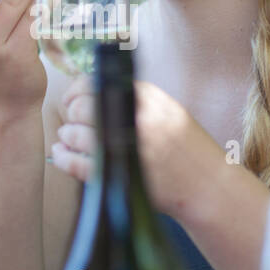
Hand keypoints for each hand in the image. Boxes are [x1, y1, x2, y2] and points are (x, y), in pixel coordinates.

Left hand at [51, 75, 223, 219]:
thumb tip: (92, 91)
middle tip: (71, 121)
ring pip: (75, 135)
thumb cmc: (187, 148)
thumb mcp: (167, 110)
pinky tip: (61, 155)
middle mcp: (134, 118)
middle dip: (71, 114)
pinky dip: (64, 159)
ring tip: (67, 138)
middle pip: (81, 109)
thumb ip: (135, 98)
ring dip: (67, 136)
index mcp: (146, 98)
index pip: (95, 83)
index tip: (72, 100)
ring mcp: (125, 148)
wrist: (207, 185)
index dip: (76, 91)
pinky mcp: (118, 176)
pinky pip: (77, 164)